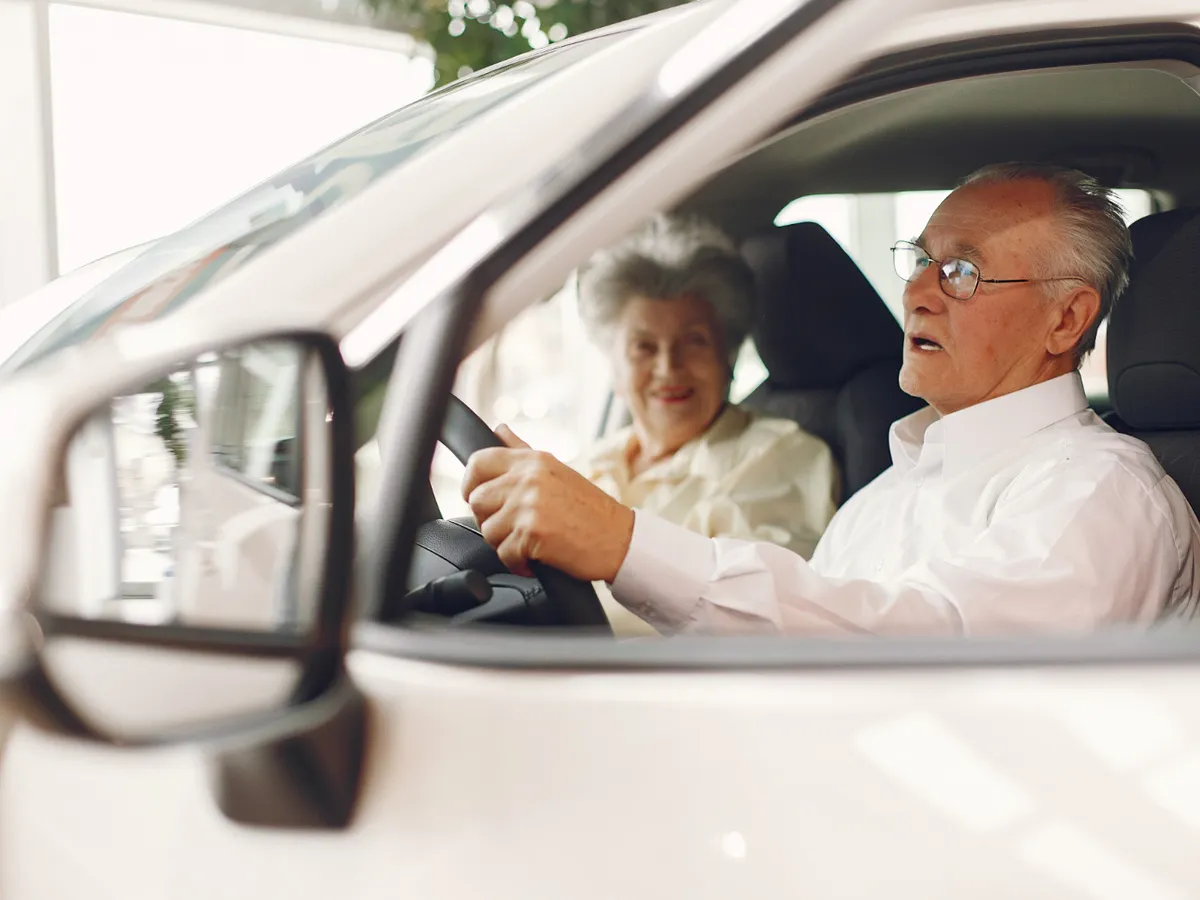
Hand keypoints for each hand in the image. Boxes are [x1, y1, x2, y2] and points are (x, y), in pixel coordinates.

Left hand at [462, 425, 634, 582]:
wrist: (620, 540)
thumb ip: (522, 450)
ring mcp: (530, 504)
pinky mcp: (532, 532)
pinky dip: (517, 563)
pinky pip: (503, 554)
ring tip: (529, 542)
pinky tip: (534, 559)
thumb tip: (499, 429)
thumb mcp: (556, 469)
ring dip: (505, 544)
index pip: (478, 462)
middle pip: (477, 500)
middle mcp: (529, 478)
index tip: (478, 499)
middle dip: (490, 519)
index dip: (470, 484)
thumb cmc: (590, 509)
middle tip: (513, 528)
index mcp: (533, 460)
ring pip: (487, 530)